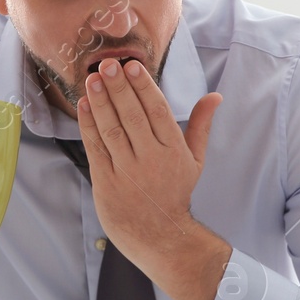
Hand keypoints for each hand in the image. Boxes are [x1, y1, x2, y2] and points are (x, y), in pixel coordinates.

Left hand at [76, 57, 230, 299]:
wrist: (158, 235)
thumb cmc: (175, 192)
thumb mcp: (195, 160)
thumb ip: (200, 125)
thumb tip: (215, 96)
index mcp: (174, 151)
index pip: (158, 112)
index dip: (144, 87)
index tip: (133, 66)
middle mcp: (151, 159)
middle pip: (132, 116)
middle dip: (119, 88)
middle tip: (107, 64)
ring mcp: (127, 171)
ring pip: (112, 129)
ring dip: (100, 102)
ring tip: (92, 79)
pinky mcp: (106, 182)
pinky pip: (96, 147)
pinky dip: (88, 125)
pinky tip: (84, 105)